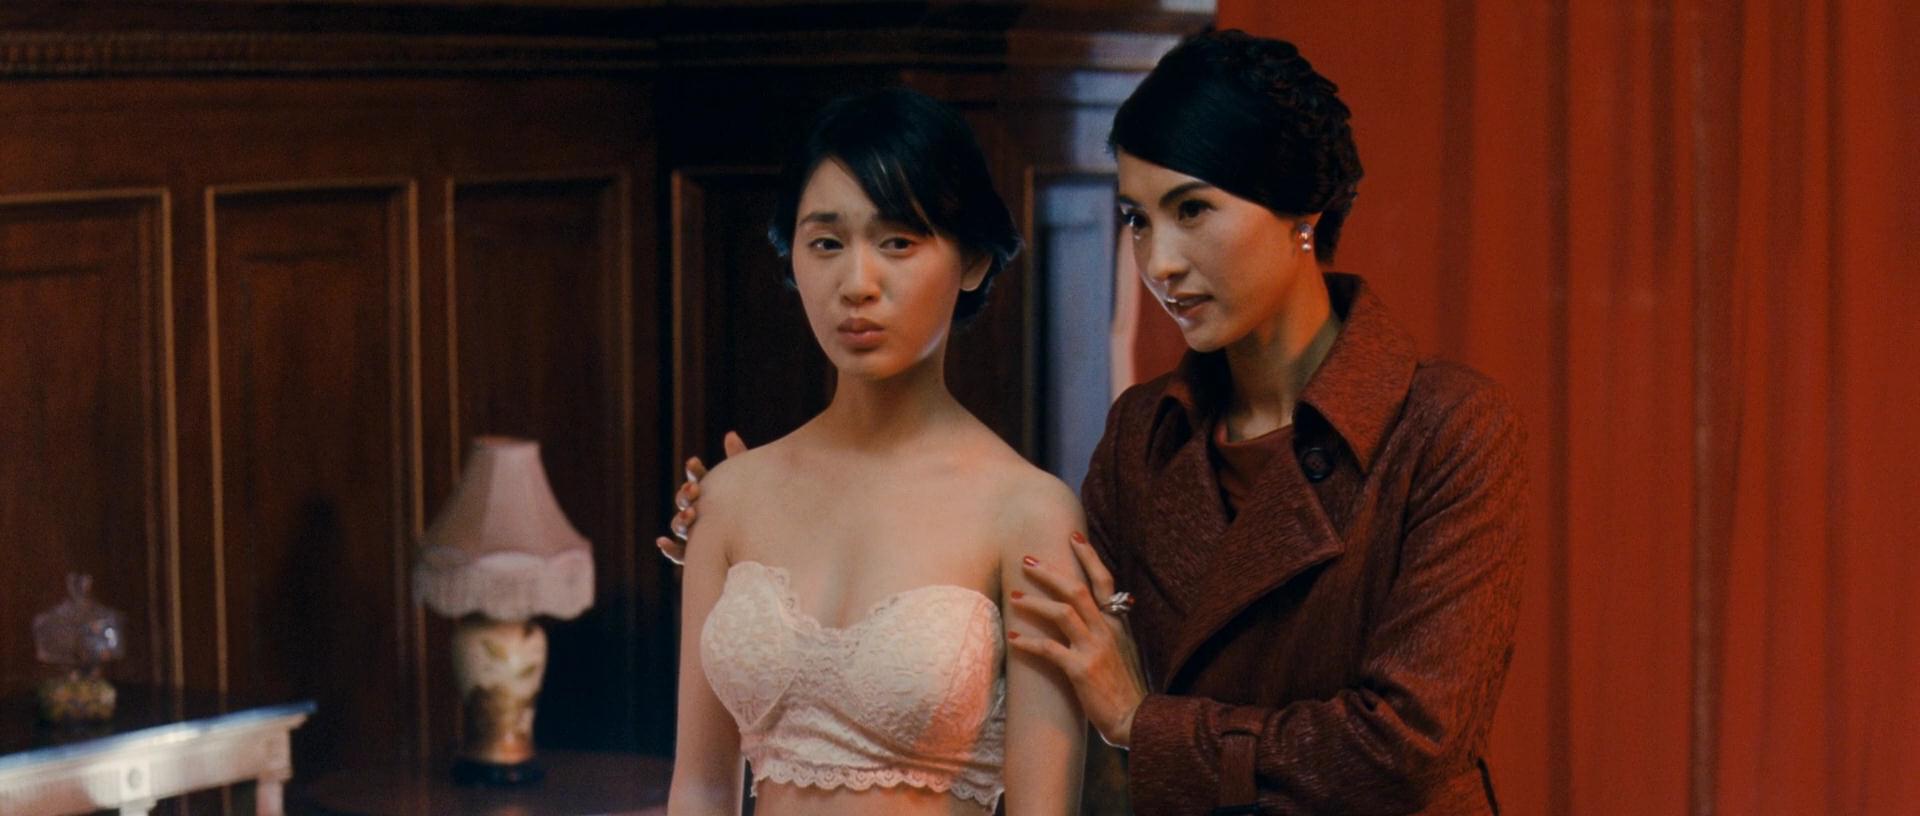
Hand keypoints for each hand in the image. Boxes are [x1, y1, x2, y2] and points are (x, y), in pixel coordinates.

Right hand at [655, 431, 747, 565]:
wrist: (763, 545)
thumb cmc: (754, 509)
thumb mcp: (750, 485)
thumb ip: (739, 462)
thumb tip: (730, 436)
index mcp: (710, 493)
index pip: (697, 479)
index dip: (694, 472)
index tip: (694, 462)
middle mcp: (699, 511)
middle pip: (685, 501)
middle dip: (686, 495)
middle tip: (694, 490)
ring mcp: (696, 533)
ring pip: (680, 524)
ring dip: (680, 518)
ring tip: (689, 514)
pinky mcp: (696, 555)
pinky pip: (678, 553)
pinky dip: (668, 547)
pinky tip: (661, 542)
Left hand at [1007, 532, 1149, 748]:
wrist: (1136, 718)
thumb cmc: (1126, 686)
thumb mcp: (1125, 650)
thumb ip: (1111, 628)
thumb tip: (1098, 611)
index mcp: (1117, 623)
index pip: (1104, 580)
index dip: (1089, 556)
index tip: (1073, 535)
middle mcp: (1106, 630)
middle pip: (1076, 589)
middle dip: (1050, 572)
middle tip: (1027, 560)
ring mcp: (1094, 648)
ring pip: (1062, 612)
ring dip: (1035, 602)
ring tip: (1014, 597)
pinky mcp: (1080, 670)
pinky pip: (1050, 649)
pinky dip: (1029, 642)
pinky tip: (1015, 639)